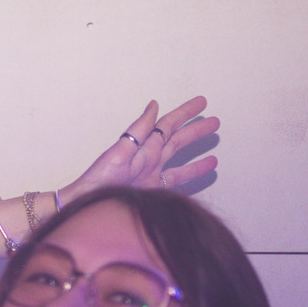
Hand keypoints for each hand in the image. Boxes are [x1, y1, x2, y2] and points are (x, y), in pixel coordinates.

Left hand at [58, 97, 219, 204]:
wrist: (91, 204)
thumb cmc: (100, 180)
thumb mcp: (119, 152)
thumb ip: (138, 131)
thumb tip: (154, 105)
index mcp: (142, 146)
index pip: (167, 124)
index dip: (184, 113)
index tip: (201, 102)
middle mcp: (149, 157)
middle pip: (176, 138)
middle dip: (195, 128)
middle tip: (216, 120)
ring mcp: (152, 173)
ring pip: (180, 155)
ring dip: (197, 146)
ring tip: (215, 137)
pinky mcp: (154, 190)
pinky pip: (178, 178)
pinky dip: (194, 171)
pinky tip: (209, 165)